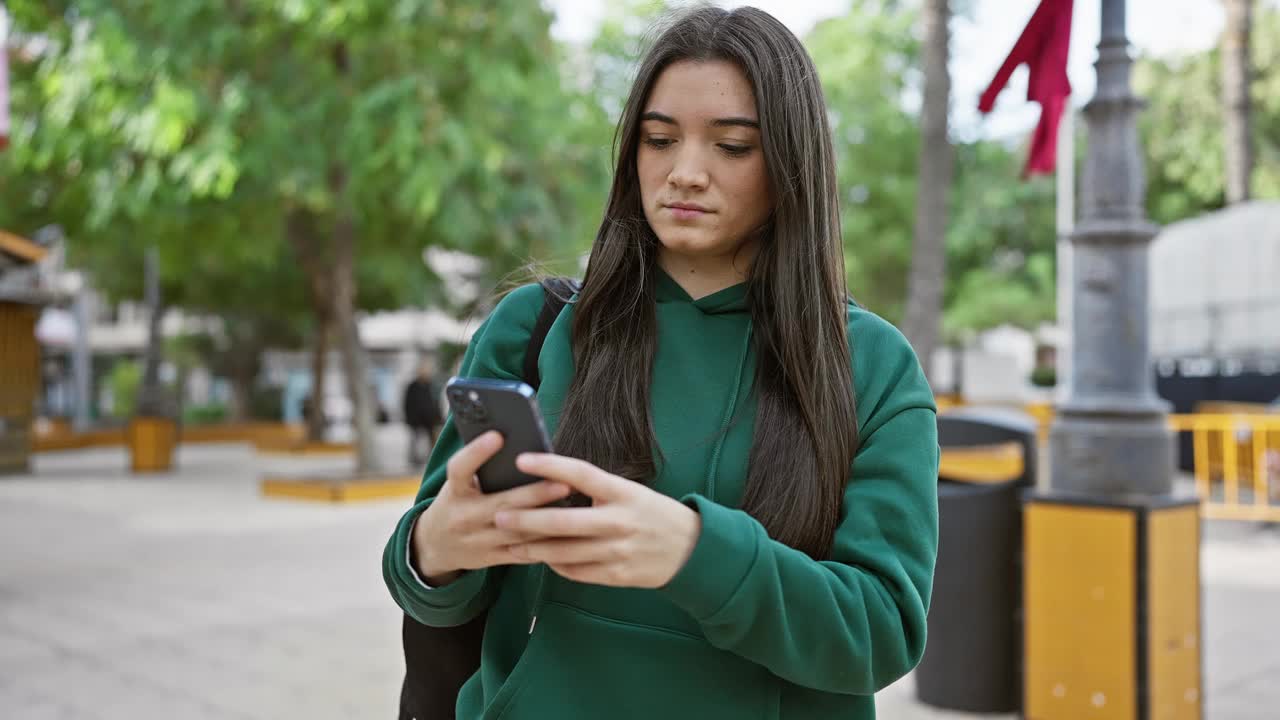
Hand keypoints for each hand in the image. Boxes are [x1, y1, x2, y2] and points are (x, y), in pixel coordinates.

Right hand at [411, 432, 572, 584]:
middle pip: (502, 505)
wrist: (435, 546)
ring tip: (575, 509)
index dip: (477, 452)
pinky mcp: (491, 558)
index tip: (498, 435)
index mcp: (453, 492)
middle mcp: (462, 517)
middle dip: (535, 495)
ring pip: (517, 533)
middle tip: (564, 483)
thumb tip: (518, 444)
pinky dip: (545, 544)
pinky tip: (566, 533)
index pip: (459, 469)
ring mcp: (477, 541)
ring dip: (547, 521)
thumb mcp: (458, 484)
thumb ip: (480, 470)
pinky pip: (522, 553)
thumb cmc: (456, 502)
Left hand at [494, 453, 702, 588]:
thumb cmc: (653, 514)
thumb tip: (553, 482)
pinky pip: (577, 572)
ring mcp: (618, 551)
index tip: (522, 459)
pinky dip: (556, 565)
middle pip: (564, 522)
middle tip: (499, 515)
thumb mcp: (631, 492)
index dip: (550, 465)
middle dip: (526, 519)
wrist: (692, 550)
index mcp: (623, 493)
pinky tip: (542, 558)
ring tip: (510, 541)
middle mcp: (620, 521)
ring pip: (565, 553)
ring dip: (533, 548)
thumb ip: (597, 490)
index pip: (582, 474)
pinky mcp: (617, 576)